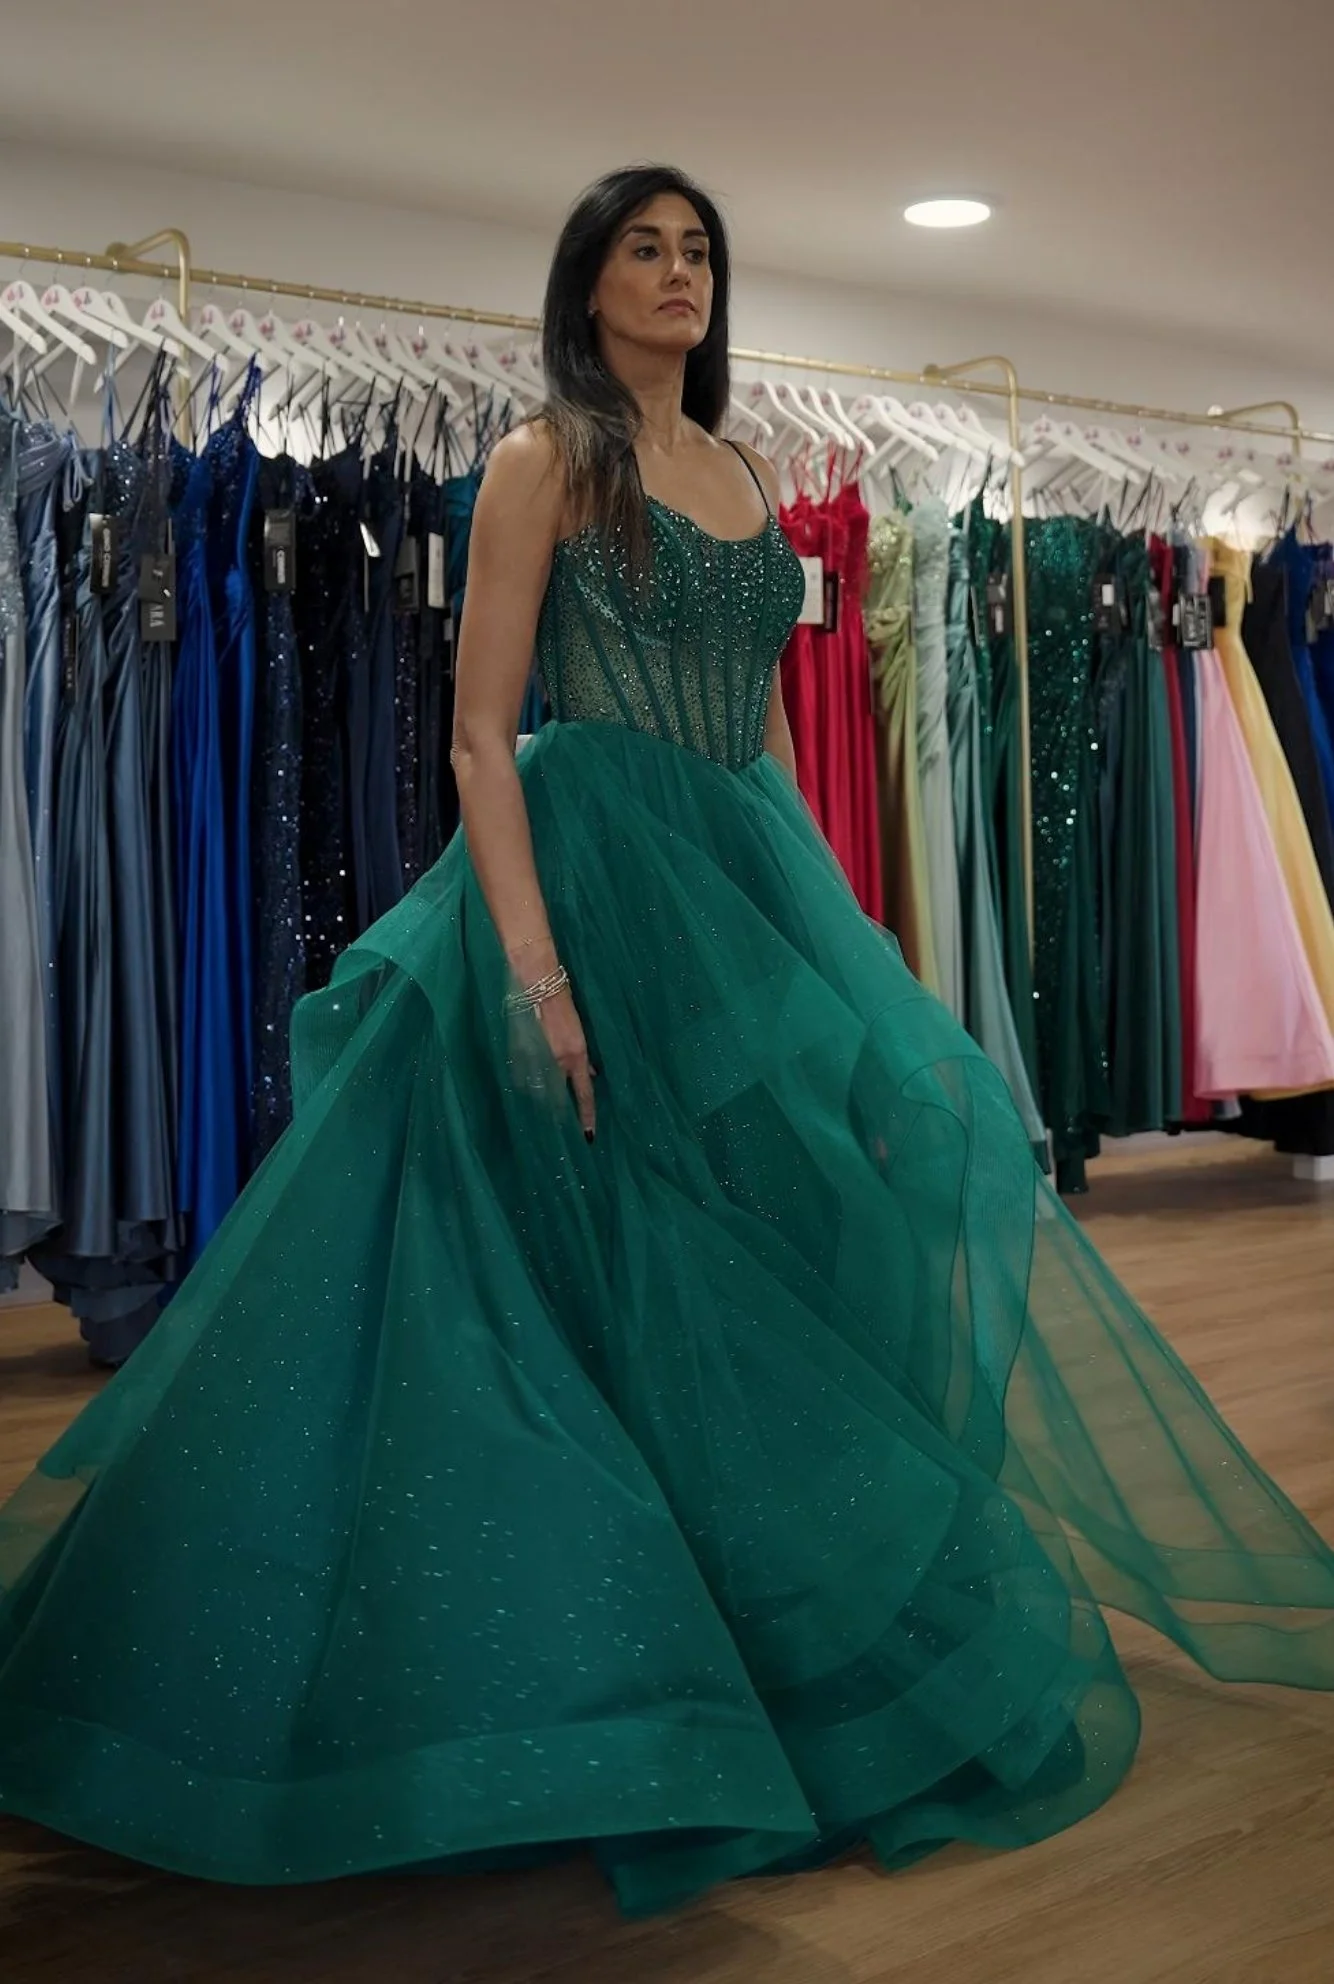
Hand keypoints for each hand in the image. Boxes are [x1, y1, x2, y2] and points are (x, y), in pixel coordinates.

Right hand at [536, 987, 596, 1140]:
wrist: (539, 986)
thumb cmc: (564, 1006)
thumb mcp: (580, 1034)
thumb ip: (583, 1058)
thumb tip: (590, 1073)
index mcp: (576, 1056)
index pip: (584, 1094)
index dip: (586, 1116)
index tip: (588, 1134)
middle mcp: (557, 1060)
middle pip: (558, 1097)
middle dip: (558, 1109)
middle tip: (558, 1119)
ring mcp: (536, 1057)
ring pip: (539, 1088)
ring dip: (542, 1093)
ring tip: (541, 1096)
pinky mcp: (519, 1052)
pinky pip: (524, 1076)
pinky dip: (528, 1079)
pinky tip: (528, 1077)